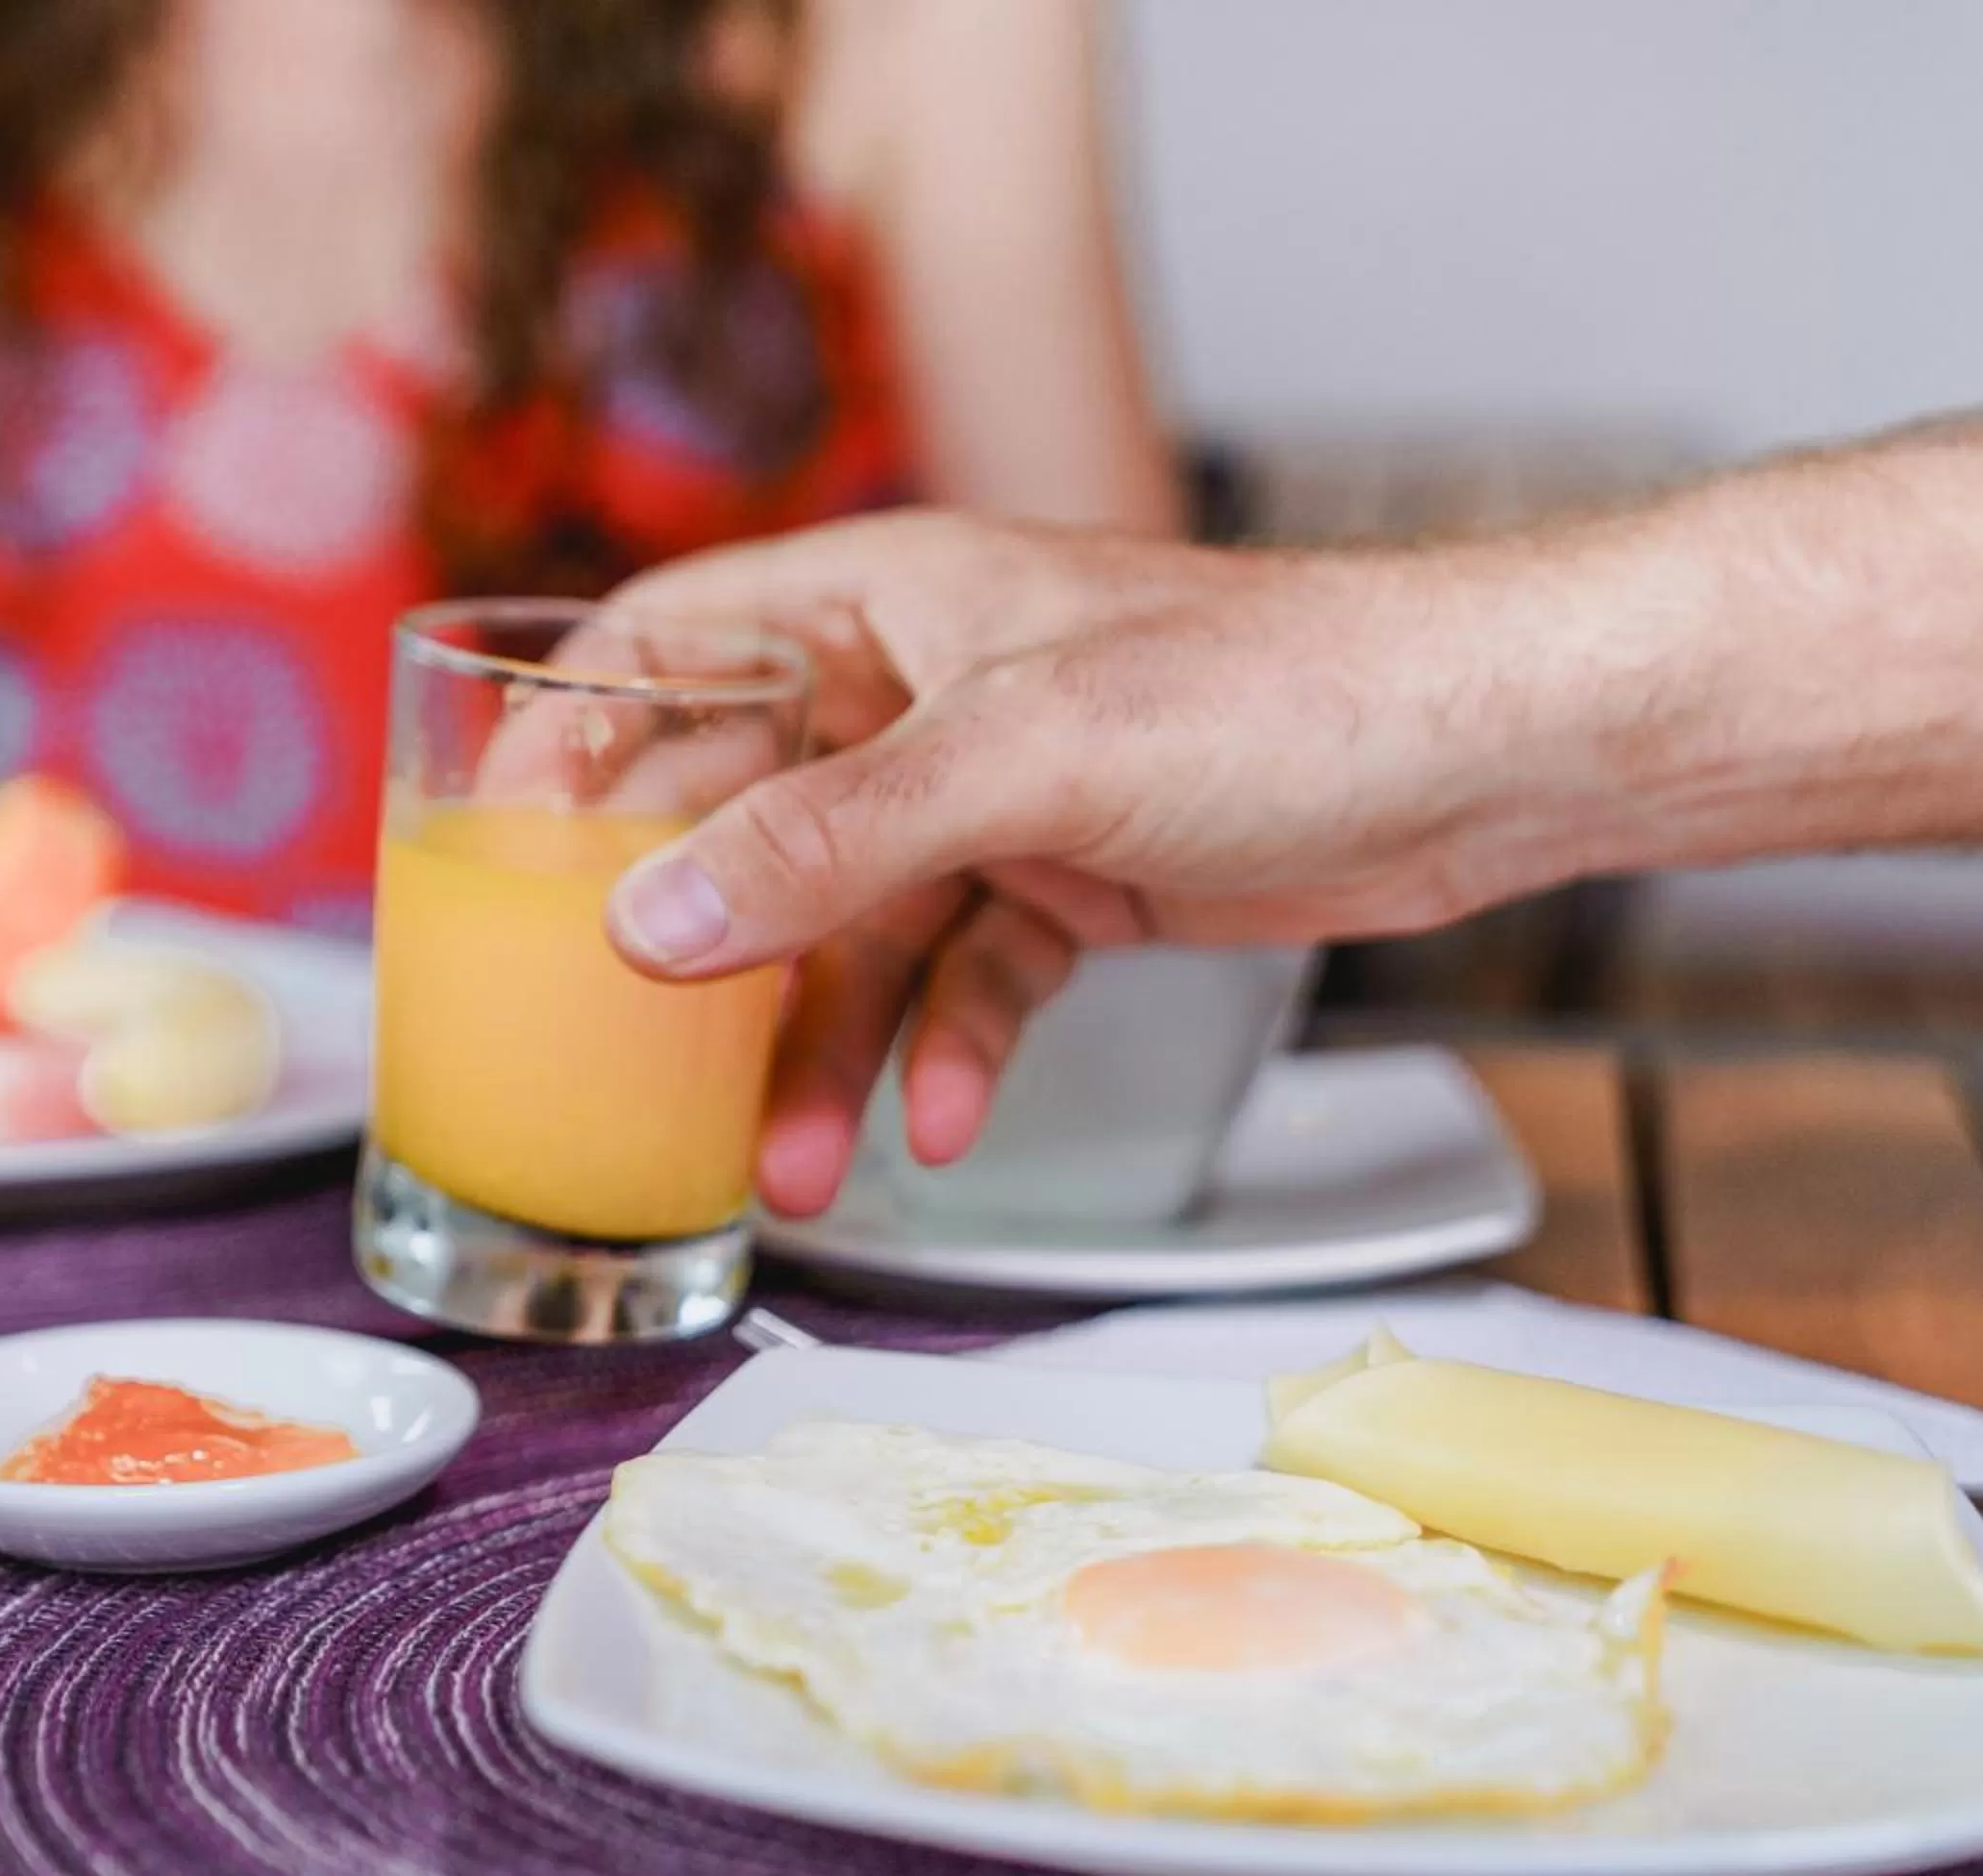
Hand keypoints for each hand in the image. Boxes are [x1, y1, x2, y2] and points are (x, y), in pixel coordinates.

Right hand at [603, 509, 1652, 1214]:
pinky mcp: (1073, 882)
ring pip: (862, 930)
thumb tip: (647, 925)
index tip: (503, 856)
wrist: (1479, 755)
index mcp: (887, 600)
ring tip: (798, 1168)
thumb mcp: (1021, 761)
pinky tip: (948, 1120)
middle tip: (644, 1063)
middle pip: (755, 817)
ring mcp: (999, 796)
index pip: (679, 643)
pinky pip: (970, 978)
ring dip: (828, 1047)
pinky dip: (952, 1050)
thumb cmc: (1272, 690)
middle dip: (708, 949)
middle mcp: (925, 692)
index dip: (581, 739)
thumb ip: (828, 842)